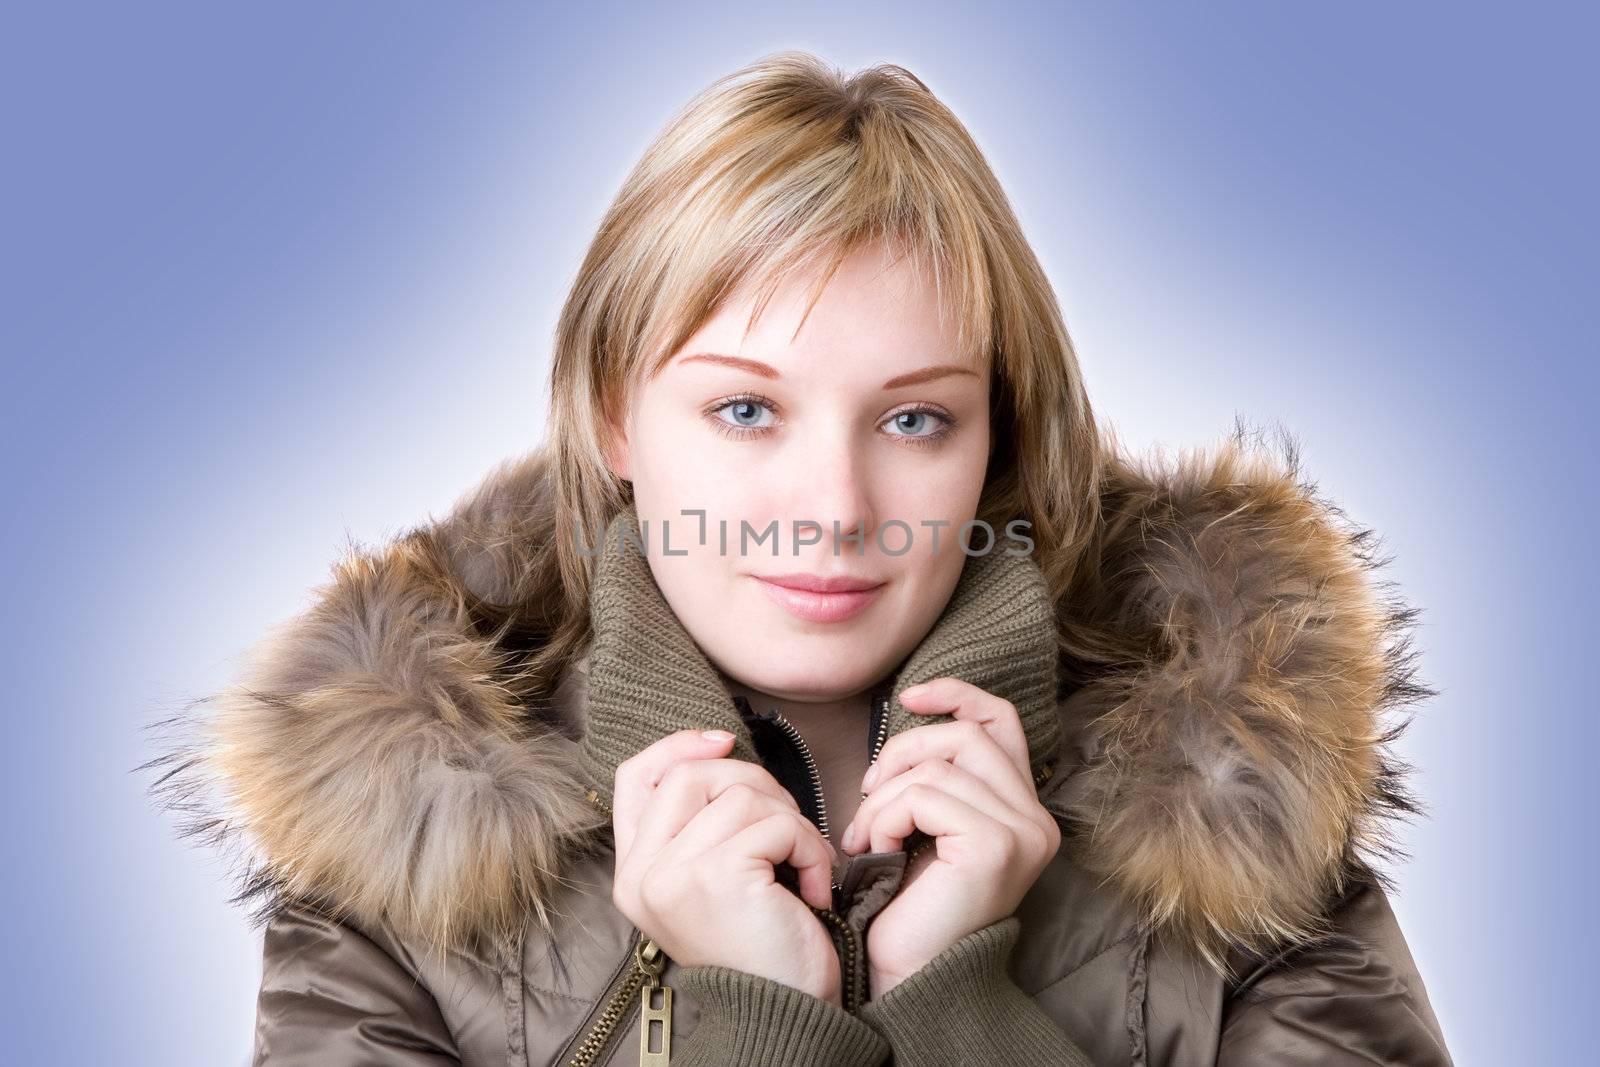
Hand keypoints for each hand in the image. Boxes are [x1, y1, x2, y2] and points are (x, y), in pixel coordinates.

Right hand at [609, 729, 845, 1003]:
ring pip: (740, 795)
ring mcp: (673, 875)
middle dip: (754, 782)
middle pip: (691, 775)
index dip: (678, 746)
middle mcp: (641, 875)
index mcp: (634, 873)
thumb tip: (720, 748)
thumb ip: (699, 826)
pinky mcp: (715, 876)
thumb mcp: (712, 882)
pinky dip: (810, 845)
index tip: (724, 739)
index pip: (635, 778)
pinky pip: (775, 823)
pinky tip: (815, 886)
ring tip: (805, 865)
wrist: (784, 1016)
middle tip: (787, 824)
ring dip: (791, 821)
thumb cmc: (761, 947)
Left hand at [840, 678, 1060, 996]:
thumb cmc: (908, 906)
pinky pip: (924, 796)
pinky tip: (875, 851)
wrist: (908, 976)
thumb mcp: (926, 827)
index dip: (956, 695)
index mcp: (1023, 810)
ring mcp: (1022, 832)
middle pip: (966, 735)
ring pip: (937, 766)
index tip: (908, 695)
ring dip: (883, 797)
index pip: (1001, 722)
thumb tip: (914, 712)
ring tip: (865, 836)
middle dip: (903, 751)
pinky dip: (885, 817)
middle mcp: (1035, 820)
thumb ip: (937, 778)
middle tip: (868, 793)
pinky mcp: (994, 845)